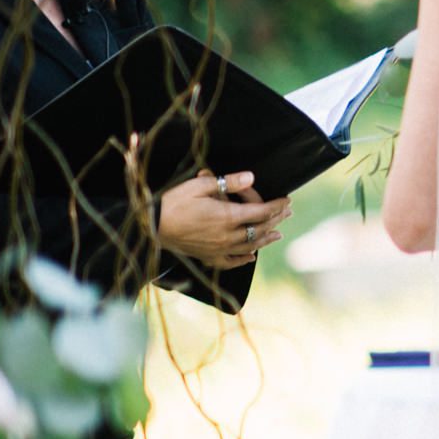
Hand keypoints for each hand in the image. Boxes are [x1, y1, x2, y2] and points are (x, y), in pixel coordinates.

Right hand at [156, 171, 292, 269]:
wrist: (150, 226)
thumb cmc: (173, 202)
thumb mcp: (200, 186)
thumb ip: (228, 182)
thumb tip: (251, 177)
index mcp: (227, 217)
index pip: (261, 212)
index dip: (277, 206)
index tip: (287, 200)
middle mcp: (227, 236)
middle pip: (259, 229)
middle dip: (276, 220)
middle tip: (287, 214)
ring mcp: (218, 249)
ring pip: (250, 246)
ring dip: (266, 239)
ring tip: (277, 234)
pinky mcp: (207, 256)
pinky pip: (231, 261)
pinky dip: (244, 259)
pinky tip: (251, 256)